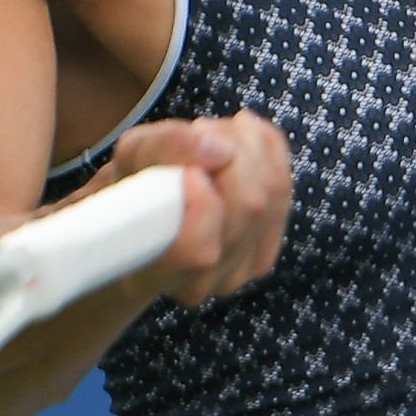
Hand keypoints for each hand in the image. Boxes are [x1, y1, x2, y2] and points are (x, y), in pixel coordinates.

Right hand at [104, 111, 289, 304]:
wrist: (145, 210)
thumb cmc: (132, 185)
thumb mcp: (132, 155)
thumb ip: (166, 148)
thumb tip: (221, 150)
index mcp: (155, 271)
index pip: (197, 251)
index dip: (201, 201)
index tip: (188, 168)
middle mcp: (200, 284)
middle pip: (248, 209)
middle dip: (233, 153)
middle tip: (202, 131)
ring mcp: (237, 274)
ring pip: (271, 196)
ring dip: (250, 147)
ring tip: (216, 132)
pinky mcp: (263, 253)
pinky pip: (283, 190)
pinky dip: (268, 152)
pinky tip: (243, 136)